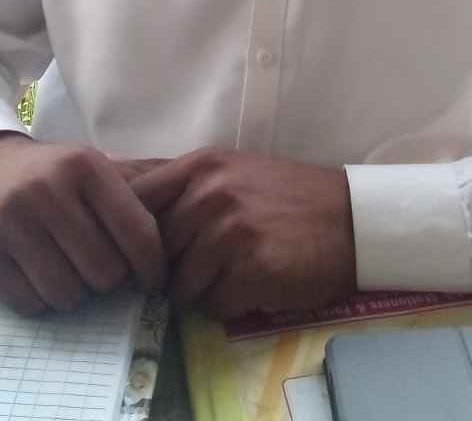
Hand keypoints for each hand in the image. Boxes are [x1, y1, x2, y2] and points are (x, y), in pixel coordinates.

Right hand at [0, 132, 166, 315]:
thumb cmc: (50, 177)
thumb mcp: (92, 168)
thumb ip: (133, 198)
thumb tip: (177, 241)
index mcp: (84, 166)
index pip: (138, 233)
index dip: (152, 267)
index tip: (153, 281)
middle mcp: (46, 190)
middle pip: (104, 272)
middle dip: (107, 280)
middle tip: (98, 270)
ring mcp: (9, 221)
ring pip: (66, 294)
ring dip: (73, 294)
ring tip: (66, 271)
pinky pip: (28, 304)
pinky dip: (39, 301)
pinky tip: (36, 276)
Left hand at [131, 148, 356, 318]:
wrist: (350, 219)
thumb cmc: (286, 197)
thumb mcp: (231, 172)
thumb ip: (182, 187)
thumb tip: (121, 208)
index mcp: (201, 165)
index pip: (134, 202)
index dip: (132, 233)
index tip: (145, 250)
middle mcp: (210, 193)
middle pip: (155, 253)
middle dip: (174, 267)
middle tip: (209, 263)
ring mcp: (230, 231)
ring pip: (181, 286)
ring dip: (203, 290)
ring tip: (236, 272)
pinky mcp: (251, 269)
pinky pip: (214, 306)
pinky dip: (231, 304)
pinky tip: (256, 284)